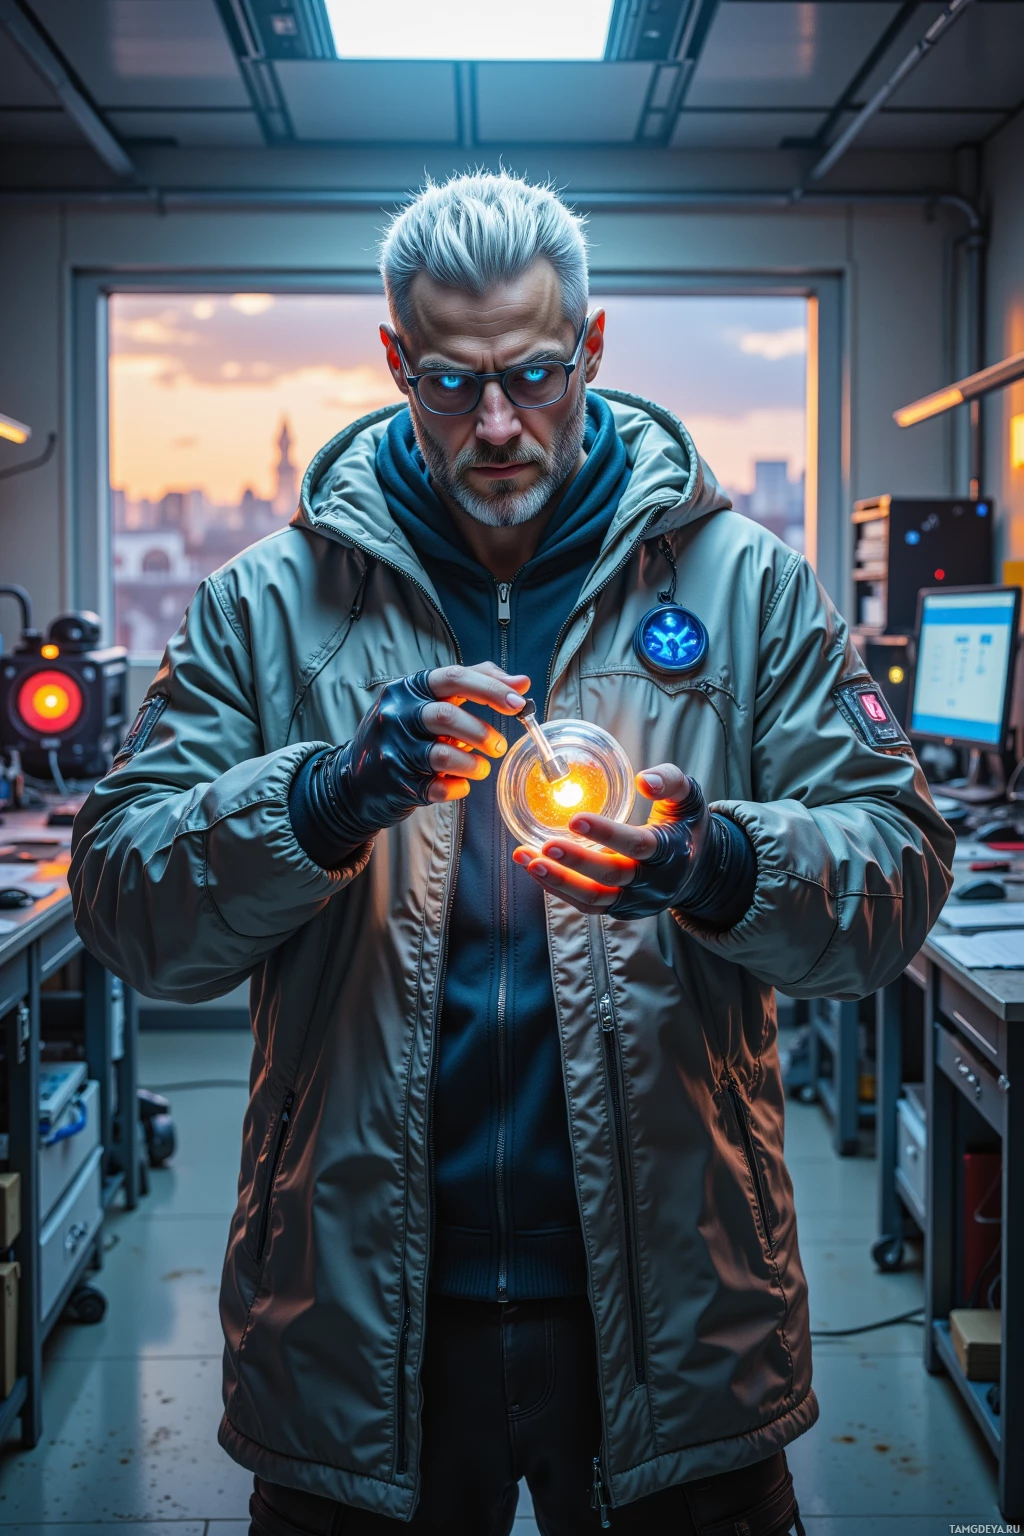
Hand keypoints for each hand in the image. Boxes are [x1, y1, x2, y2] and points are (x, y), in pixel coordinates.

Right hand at [307, 663, 527, 849]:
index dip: (491, 689)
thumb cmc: (404, 734)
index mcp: (408, 688)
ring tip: (481, 768)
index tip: (520, 702)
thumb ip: (474, 685)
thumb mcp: (428, 701)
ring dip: (474, 764)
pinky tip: (460, 784)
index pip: (453, 677)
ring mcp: (393, 750)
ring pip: (443, 754)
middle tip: (499, 745)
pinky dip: (458, 787)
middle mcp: (396, 715)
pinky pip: (439, 787)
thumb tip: (522, 682)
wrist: (355, 780)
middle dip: (482, 732)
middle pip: (447, 715)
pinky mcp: (397, 783)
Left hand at [512, 763, 717, 918]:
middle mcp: (654, 883)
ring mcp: (636, 901)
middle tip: (545, 845)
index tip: (575, 819)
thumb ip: (671, 781)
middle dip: (576, 862)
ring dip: (558, 880)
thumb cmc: (685, 826)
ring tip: (527, 859)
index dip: (607, 834)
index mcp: (671, 852)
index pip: (638, 845)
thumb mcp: (689, 798)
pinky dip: (559, 889)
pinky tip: (534, 869)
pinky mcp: (621, 910)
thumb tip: (644, 780)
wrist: (697, 871)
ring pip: (594, 898)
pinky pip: (588, 906)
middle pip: (612, 877)